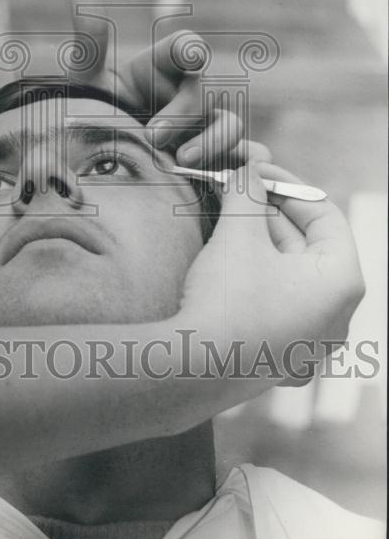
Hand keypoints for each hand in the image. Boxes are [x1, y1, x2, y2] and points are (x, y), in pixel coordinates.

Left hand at [74, 19, 269, 169]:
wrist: (97, 164)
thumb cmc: (96, 111)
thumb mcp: (86, 82)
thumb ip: (88, 44)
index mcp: (163, 66)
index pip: (186, 48)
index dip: (191, 49)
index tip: (191, 56)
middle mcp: (187, 94)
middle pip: (202, 94)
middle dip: (181, 114)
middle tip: (151, 136)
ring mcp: (202, 128)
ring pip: (230, 127)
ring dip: (213, 143)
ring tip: (183, 161)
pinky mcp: (211, 161)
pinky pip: (238, 162)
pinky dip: (238, 170)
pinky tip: (217, 181)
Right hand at [178, 163, 364, 383]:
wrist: (196, 369)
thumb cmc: (228, 301)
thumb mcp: (238, 234)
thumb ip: (246, 192)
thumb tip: (246, 169)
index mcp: (342, 282)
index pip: (325, 215)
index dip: (288, 186)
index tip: (255, 173)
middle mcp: (336, 314)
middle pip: (307, 244)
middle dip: (268, 212)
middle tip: (234, 190)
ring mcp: (311, 340)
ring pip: (289, 273)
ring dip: (259, 241)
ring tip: (225, 217)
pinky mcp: (283, 354)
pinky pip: (277, 302)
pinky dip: (256, 274)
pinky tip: (225, 259)